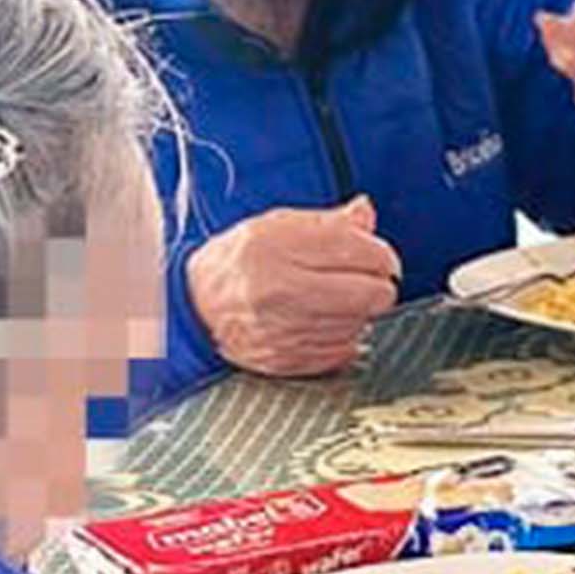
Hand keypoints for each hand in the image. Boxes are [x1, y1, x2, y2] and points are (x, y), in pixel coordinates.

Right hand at [184, 199, 400, 377]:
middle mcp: (279, 290)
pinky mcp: (289, 360)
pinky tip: (319, 321)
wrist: (193, 308)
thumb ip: (327, 222)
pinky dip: (340, 336)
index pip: (362, 251)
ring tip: (331, 298)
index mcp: (276, 247)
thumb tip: (364, 213)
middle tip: (366, 278)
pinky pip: (343, 350)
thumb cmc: (235, 264)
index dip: (381, 254)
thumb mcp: (274, 226)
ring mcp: (284, 330)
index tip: (379, 256)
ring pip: (360, 323)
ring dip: (356, 312)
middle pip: (372, 293)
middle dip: (378, 284)